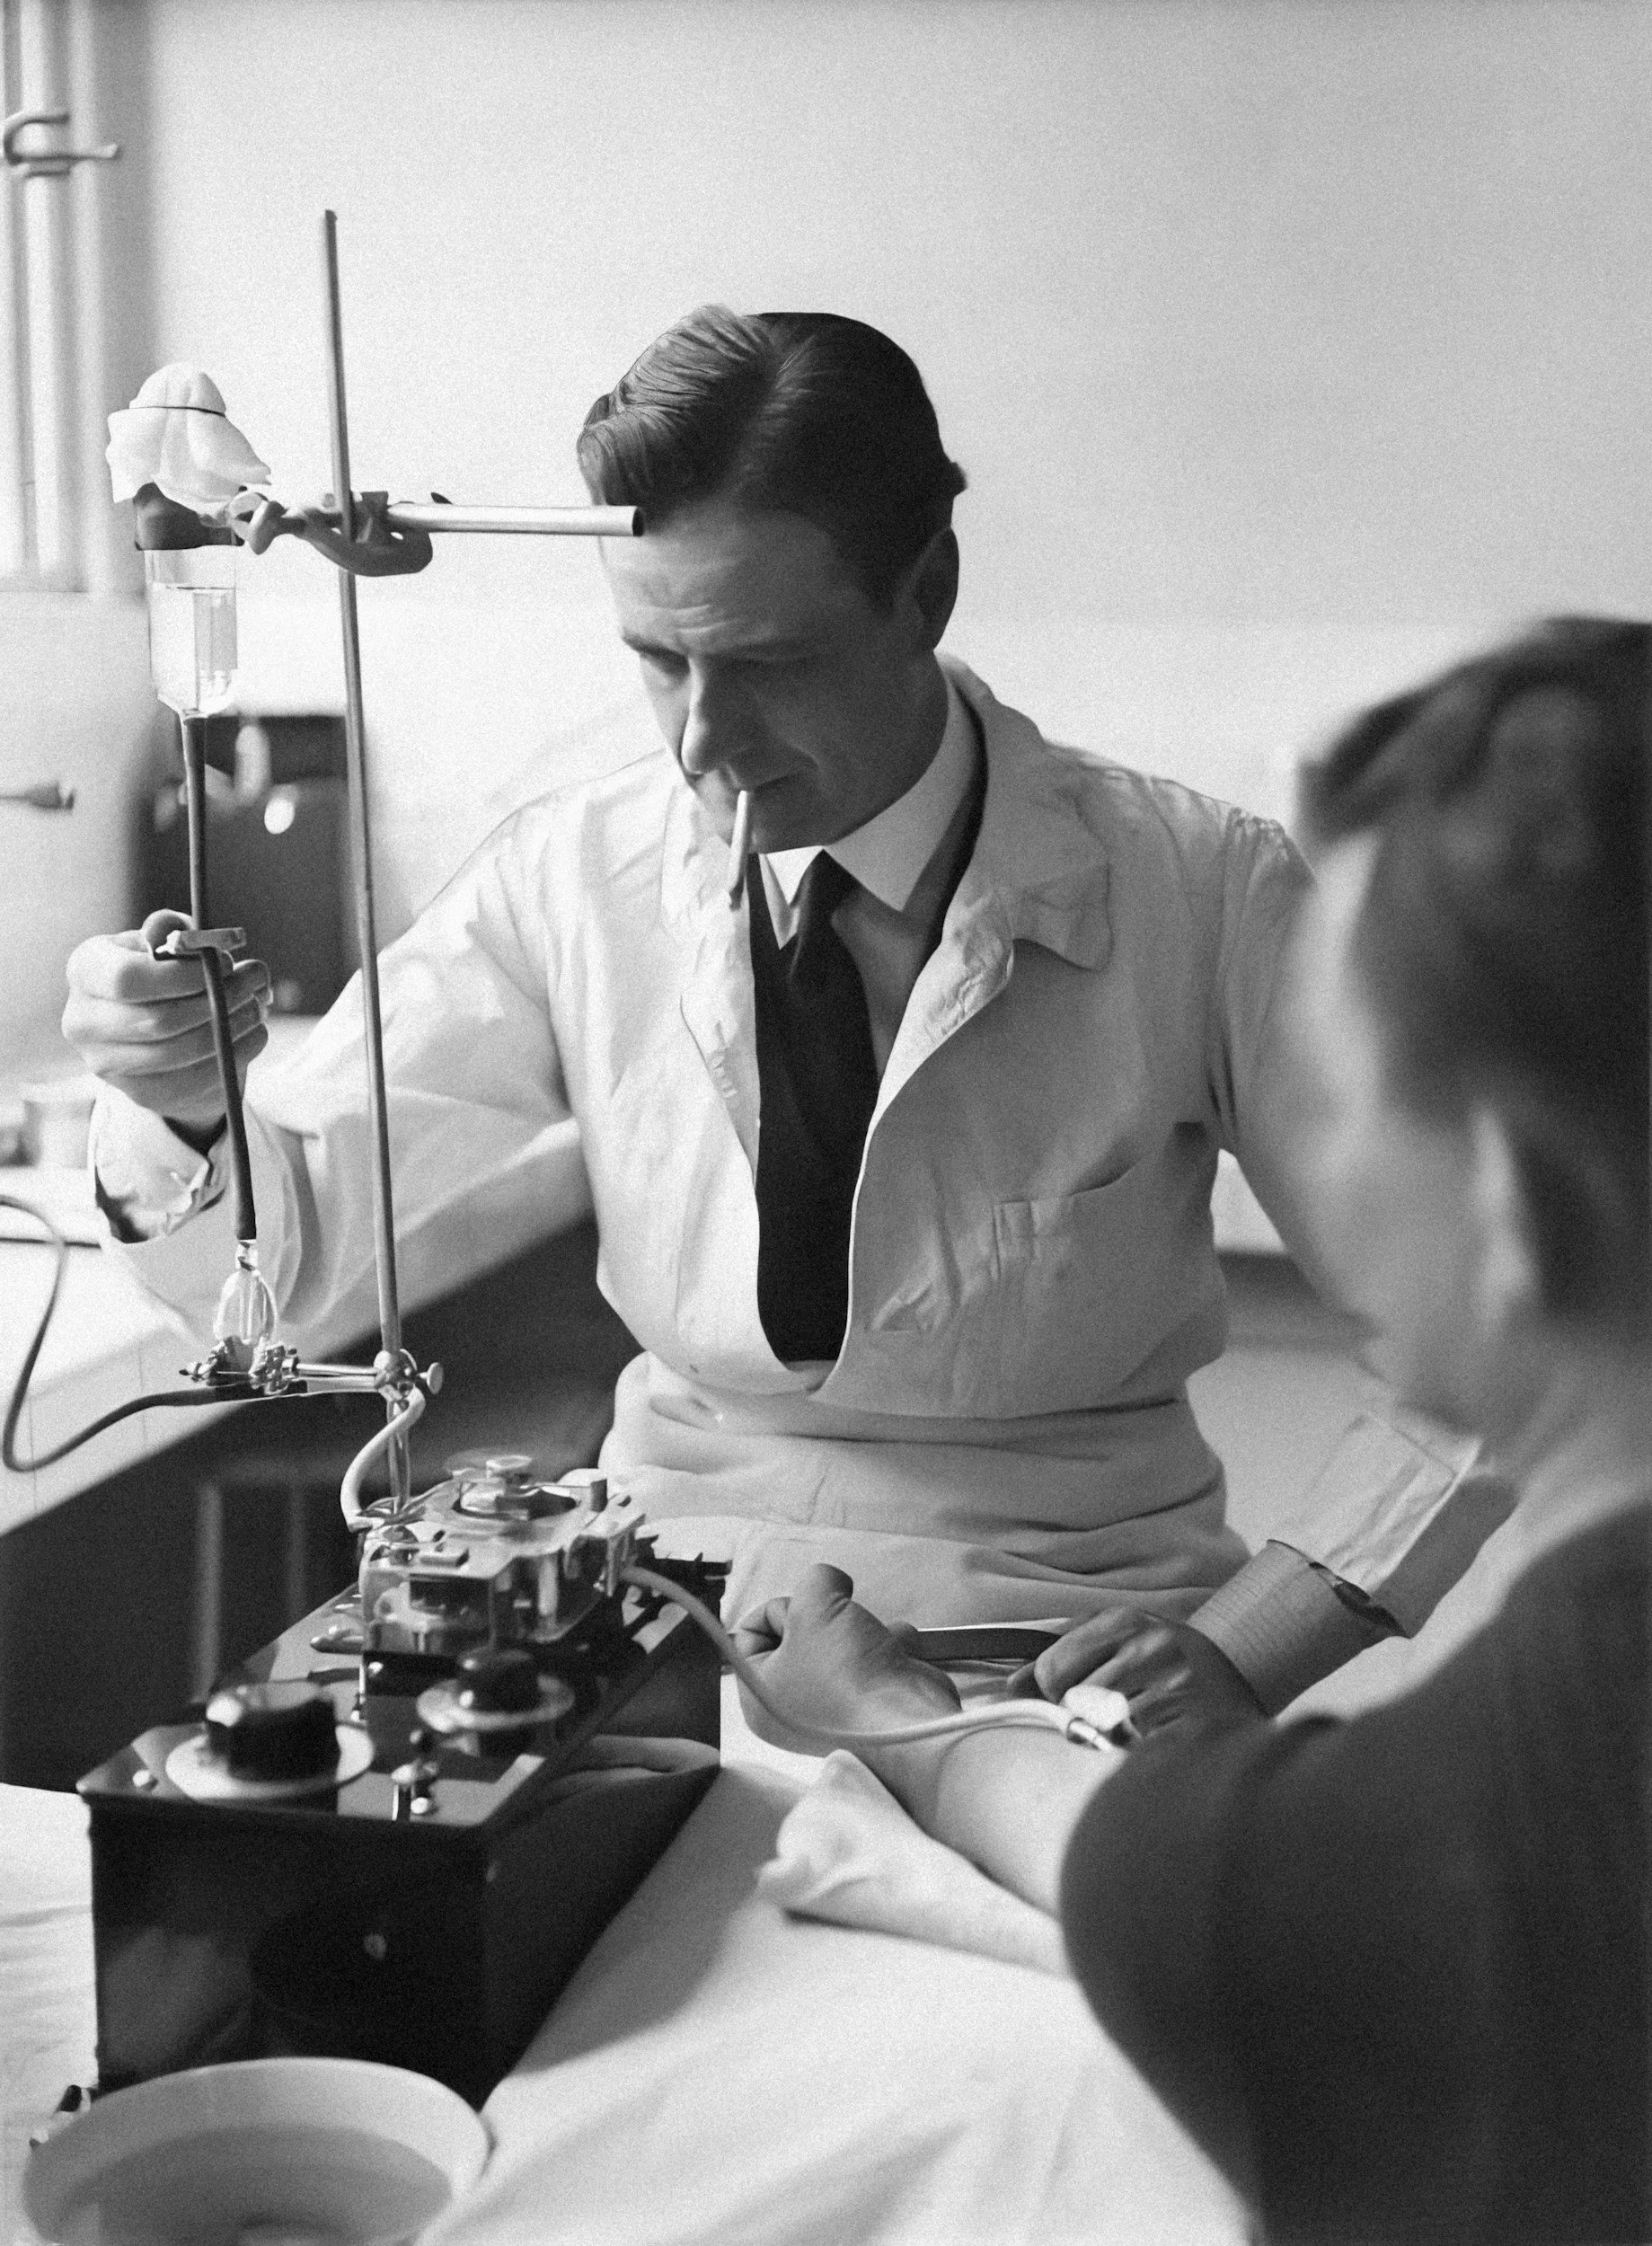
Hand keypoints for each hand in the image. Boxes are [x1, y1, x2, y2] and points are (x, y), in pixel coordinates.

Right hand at [62, 911, 270, 1134]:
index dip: (185, 974)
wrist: (159, 1027)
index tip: (226, 963)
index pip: (127, 978)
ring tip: (257, 1006)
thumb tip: (194, 937)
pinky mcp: (140, 1094)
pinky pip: (194, 1081)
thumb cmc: (164, 972)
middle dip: (217, 1001)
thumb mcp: (167, 942)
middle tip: (253, 984)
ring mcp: (107, 1064)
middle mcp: (83, 1021)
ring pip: (179, 1053)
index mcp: (85, 971)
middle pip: (158, 1020)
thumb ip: (176, 931)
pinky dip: (233, 1056)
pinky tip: (254, 1034)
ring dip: (230, 1028)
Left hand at [731, 1564, 959, 1753]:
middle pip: (797, 1632)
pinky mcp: (867, 1703)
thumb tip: (828, 1581)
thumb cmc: (848, 1679)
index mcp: (758, 1697)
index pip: (750, 1631)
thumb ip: (815, 1578)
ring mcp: (831, 1707)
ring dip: (859, 1628)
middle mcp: (790, 1708)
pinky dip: (884, 1646)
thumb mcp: (816, 1603)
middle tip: (834, 1626)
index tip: (802, 1610)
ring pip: (837, 1640)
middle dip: (825, 1618)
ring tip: (865, 1639)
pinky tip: (890, 1650)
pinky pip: (869, 1656)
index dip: (780, 1609)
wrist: (904, 1718)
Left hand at [1011, 1609, 1264, 1740]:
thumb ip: (1066, 1653)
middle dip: (1079, 1717)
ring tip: (1132, 1728)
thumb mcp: (1123, 1639)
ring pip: (1101, 1728)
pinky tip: (1150, 1744)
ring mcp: (1171, 1685)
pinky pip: (1131, 1750)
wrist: (1247, 1675)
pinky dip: (1131, 1755)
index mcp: (1126, 1619)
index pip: (1054, 1667)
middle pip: (1072, 1701)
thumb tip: (1012, 1686)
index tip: (1066, 1700)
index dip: (1051, 1694)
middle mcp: (1148, 1646)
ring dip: (1107, 1738)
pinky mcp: (1190, 1724)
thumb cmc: (1170, 1661)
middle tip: (1108, 1716)